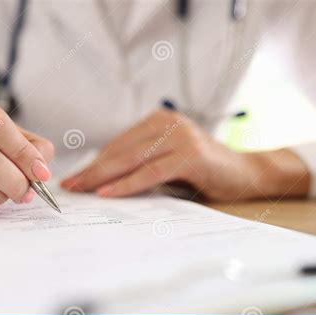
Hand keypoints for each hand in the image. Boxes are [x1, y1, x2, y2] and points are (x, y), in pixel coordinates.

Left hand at [61, 109, 309, 200]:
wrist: (245, 173)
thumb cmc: (202, 170)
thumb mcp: (166, 161)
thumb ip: (141, 162)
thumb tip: (101, 179)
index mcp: (157, 121)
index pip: (118, 145)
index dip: (94, 163)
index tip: (75, 178)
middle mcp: (167, 123)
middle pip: (120, 150)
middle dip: (92, 170)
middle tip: (70, 185)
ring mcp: (179, 136)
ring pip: (131, 159)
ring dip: (102, 176)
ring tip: (81, 190)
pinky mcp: (190, 155)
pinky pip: (150, 172)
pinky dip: (127, 184)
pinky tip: (107, 193)